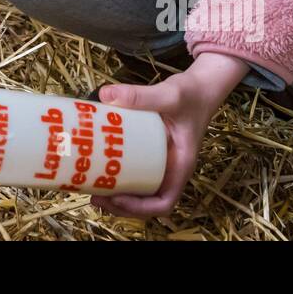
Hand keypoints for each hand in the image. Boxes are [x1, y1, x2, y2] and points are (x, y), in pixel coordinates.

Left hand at [88, 51, 249, 219]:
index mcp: (180, 166)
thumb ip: (141, 95)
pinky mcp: (149, 150)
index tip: (117, 198)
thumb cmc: (191, 94)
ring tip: (91, 187)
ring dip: (116, 194)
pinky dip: (117, 172)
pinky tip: (98, 163)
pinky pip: (134, 168)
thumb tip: (105, 95)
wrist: (200, 86)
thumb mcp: (170, 94)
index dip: (140, 208)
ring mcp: (160, 161)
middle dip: (120, 205)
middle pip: (146, 201)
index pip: (164, 203)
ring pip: (139, 188)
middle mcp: (170, 169)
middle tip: (94, 196)